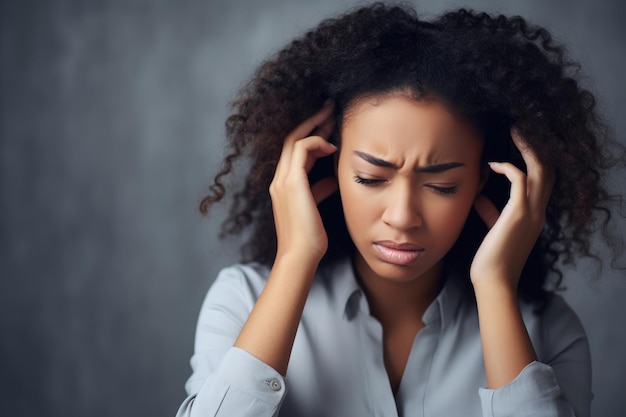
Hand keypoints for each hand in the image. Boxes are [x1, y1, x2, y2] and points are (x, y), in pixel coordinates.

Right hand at [269, 100, 338, 263]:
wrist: (300, 255)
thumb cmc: (310, 237)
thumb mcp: (316, 206)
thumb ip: (320, 189)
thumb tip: (332, 179)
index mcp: (283, 184)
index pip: (294, 149)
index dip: (311, 133)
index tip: (328, 123)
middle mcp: (279, 179)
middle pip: (292, 138)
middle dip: (312, 121)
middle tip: (330, 107)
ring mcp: (282, 180)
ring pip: (294, 139)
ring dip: (314, 125)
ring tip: (332, 115)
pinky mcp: (291, 182)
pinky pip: (301, 149)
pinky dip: (316, 142)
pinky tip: (332, 146)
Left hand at [470, 128, 554, 291]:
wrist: (493, 281)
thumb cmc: (490, 258)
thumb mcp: (493, 230)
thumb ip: (490, 212)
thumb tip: (480, 196)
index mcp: (535, 215)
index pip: (544, 181)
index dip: (536, 160)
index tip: (520, 143)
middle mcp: (538, 211)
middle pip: (549, 170)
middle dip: (538, 147)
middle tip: (522, 128)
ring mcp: (532, 212)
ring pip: (541, 170)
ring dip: (529, 148)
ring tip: (517, 131)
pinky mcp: (518, 213)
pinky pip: (521, 179)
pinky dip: (508, 167)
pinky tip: (492, 164)